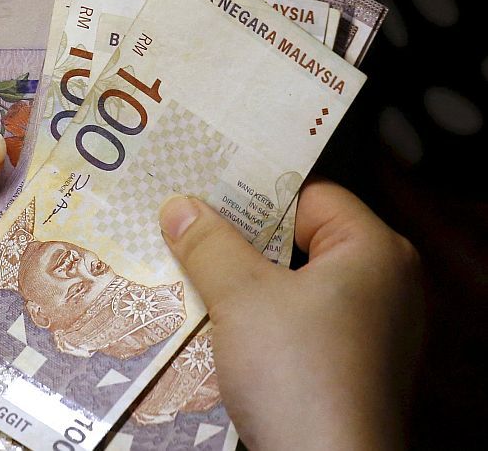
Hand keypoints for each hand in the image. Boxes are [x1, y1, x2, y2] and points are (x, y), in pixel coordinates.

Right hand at [159, 179, 422, 449]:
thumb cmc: (297, 373)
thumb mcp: (242, 298)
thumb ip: (209, 244)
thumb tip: (179, 206)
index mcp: (374, 251)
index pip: (308, 196)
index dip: (252, 191)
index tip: (199, 187)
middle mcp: (381, 285)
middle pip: (297, 241)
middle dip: (237, 239)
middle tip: (181, 226)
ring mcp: (366, 331)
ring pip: (290, 285)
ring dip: (239, 281)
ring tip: (184, 268)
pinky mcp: (345, 367)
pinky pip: (295, 323)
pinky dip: (256, 318)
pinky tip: (211, 318)